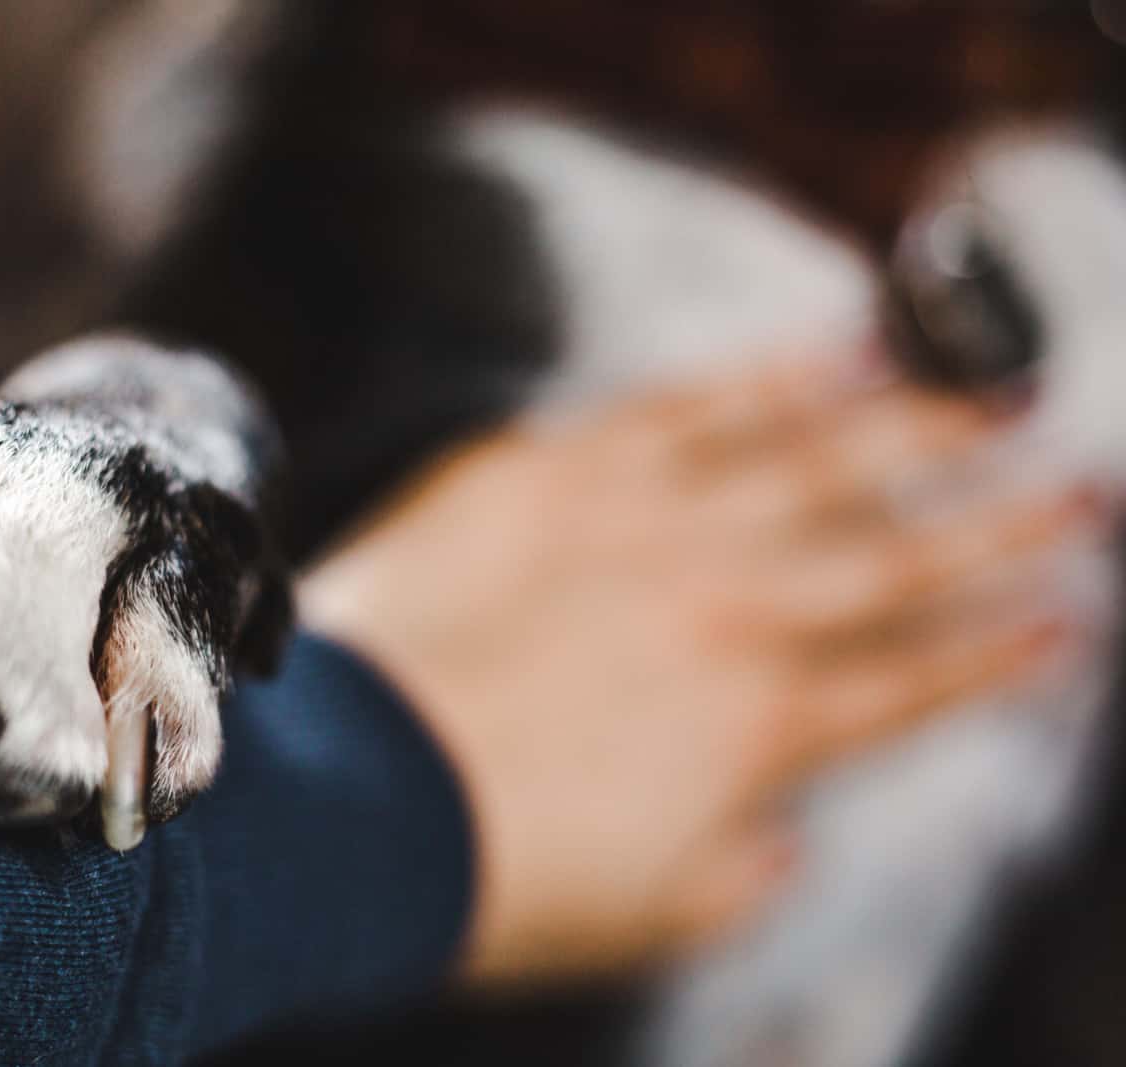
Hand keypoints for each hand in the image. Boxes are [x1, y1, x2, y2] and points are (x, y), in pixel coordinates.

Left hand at [301, 356, 1102, 985]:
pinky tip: (835, 351)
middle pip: (894, 558)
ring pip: (814, 462)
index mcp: (760, 727)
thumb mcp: (655, 914)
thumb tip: (786, 830)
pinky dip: (771, 377)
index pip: (915, 679)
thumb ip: (749, 864)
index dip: (999, 649)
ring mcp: (643, 526)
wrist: (339, 802)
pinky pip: (688, 405)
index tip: (1066, 619)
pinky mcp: (554, 469)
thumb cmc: (486, 872)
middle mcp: (726, 611)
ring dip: (916, 431)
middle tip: (1079, 489)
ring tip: (993, 399)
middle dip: (1000, 525)